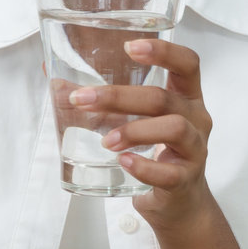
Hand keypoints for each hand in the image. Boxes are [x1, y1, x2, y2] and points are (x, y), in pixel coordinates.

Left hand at [69, 38, 214, 229]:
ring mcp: (195, 150)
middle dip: (119, 96)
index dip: (163, 51)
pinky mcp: (185, 180)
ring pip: (174, 128)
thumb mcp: (132, 119)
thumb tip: (52, 74)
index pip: (187, 64)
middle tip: (82, 100)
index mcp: (184, 97)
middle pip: (162, 97)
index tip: (129, 47)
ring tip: (105, 141)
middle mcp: (195, 118)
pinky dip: (144, 167)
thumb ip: (99, 98)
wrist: (177, 201)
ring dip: (134, 131)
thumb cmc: (153, 150)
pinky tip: (124, 162)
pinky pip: (170, 173)